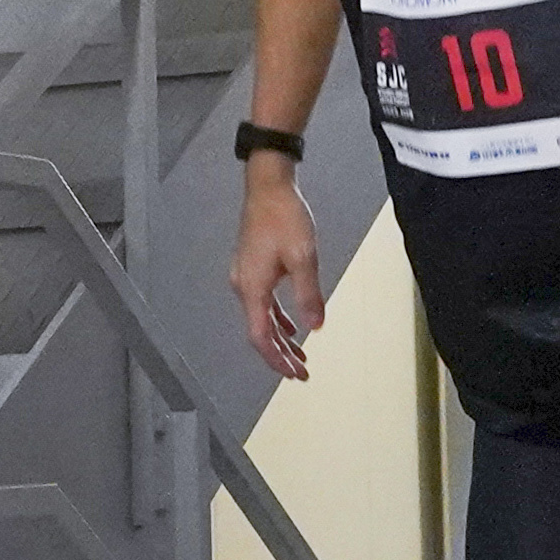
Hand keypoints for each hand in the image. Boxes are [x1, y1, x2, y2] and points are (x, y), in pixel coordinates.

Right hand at [232, 167, 321, 377]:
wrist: (267, 186)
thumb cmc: (284, 217)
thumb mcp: (303, 257)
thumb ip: (308, 295)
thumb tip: (315, 327)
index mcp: (253, 287)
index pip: (261, 336)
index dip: (276, 358)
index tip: (294, 373)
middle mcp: (244, 286)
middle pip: (259, 332)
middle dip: (280, 355)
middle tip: (301, 373)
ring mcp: (246, 277)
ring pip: (262, 319)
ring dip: (280, 339)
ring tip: (299, 356)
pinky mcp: (252, 268)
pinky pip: (263, 303)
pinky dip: (277, 319)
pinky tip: (291, 326)